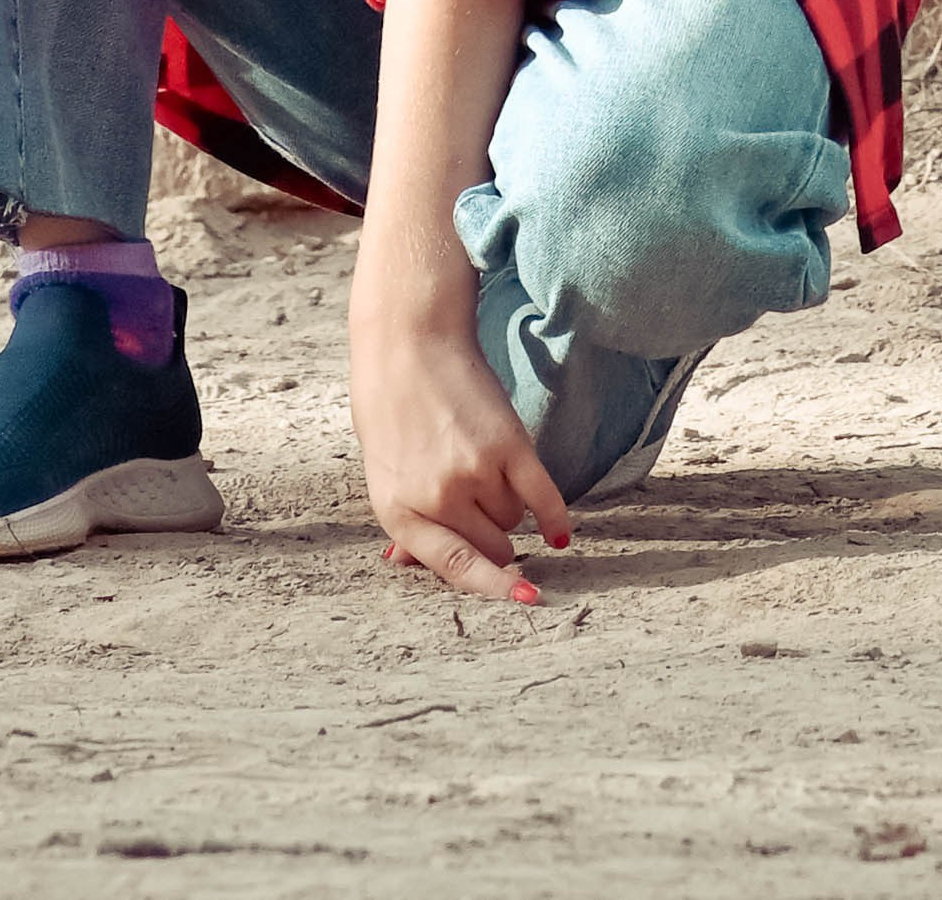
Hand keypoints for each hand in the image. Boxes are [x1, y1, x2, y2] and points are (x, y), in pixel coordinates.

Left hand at [350, 309, 570, 601]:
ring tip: (482, 463)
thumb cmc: (388, 402)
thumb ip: (404, 515)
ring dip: (508, 505)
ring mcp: (474, 473)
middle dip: (492, 535)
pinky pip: (543, 497)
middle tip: (480, 502)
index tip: (523, 602)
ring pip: (514, 518)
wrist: (406, 339)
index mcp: (398, 510)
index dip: (491, 589)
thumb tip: (405, 565)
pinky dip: (555, 517)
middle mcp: (437, 498)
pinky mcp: (507, 445)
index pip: (453, 567)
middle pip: (492, 547)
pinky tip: (559, 532)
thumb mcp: (382, 466)